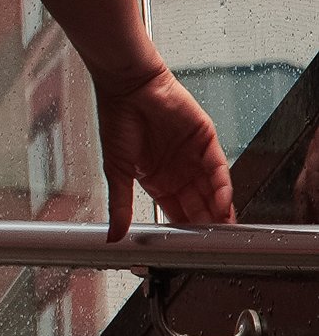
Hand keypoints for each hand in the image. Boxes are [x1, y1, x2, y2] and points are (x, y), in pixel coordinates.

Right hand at [93, 59, 233, 238]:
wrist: (127, 86)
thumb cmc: (116, 119)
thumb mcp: (116, 171)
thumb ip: (120, 205)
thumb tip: (113, 236)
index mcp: (157, 179)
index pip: (177, 212)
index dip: (186, 230)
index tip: (192, 249)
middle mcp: (178, 169)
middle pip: (199, 204)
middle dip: (207, 224)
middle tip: (214, 244)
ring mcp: (193, 155)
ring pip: (212, 189)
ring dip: (219, 210)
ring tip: (223, 230)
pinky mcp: (206, 139)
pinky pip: (219, 167)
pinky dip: (222, 186)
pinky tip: (222, 202)